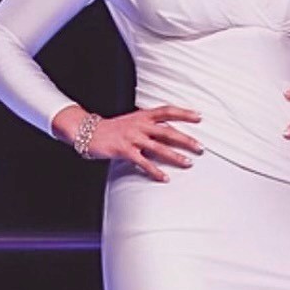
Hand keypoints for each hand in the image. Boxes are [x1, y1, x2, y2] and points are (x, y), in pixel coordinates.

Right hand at [56, 104, 202, 181]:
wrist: (87, 131)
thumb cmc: (112, 128)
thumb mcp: (132, 120)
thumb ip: (148, 124)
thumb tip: (167, 129)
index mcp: (143, 115)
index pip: (167, 111)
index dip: (184, 113)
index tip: (199, 117)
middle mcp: (140, 125)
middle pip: (168, 131)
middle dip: (186, 139)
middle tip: (201, 147)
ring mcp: (132, 137)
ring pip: (159, 147)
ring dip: (175, 156)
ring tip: (188, 163)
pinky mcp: (124, 150)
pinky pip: (143, 162)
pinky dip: (155, 171)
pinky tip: (164, 178)